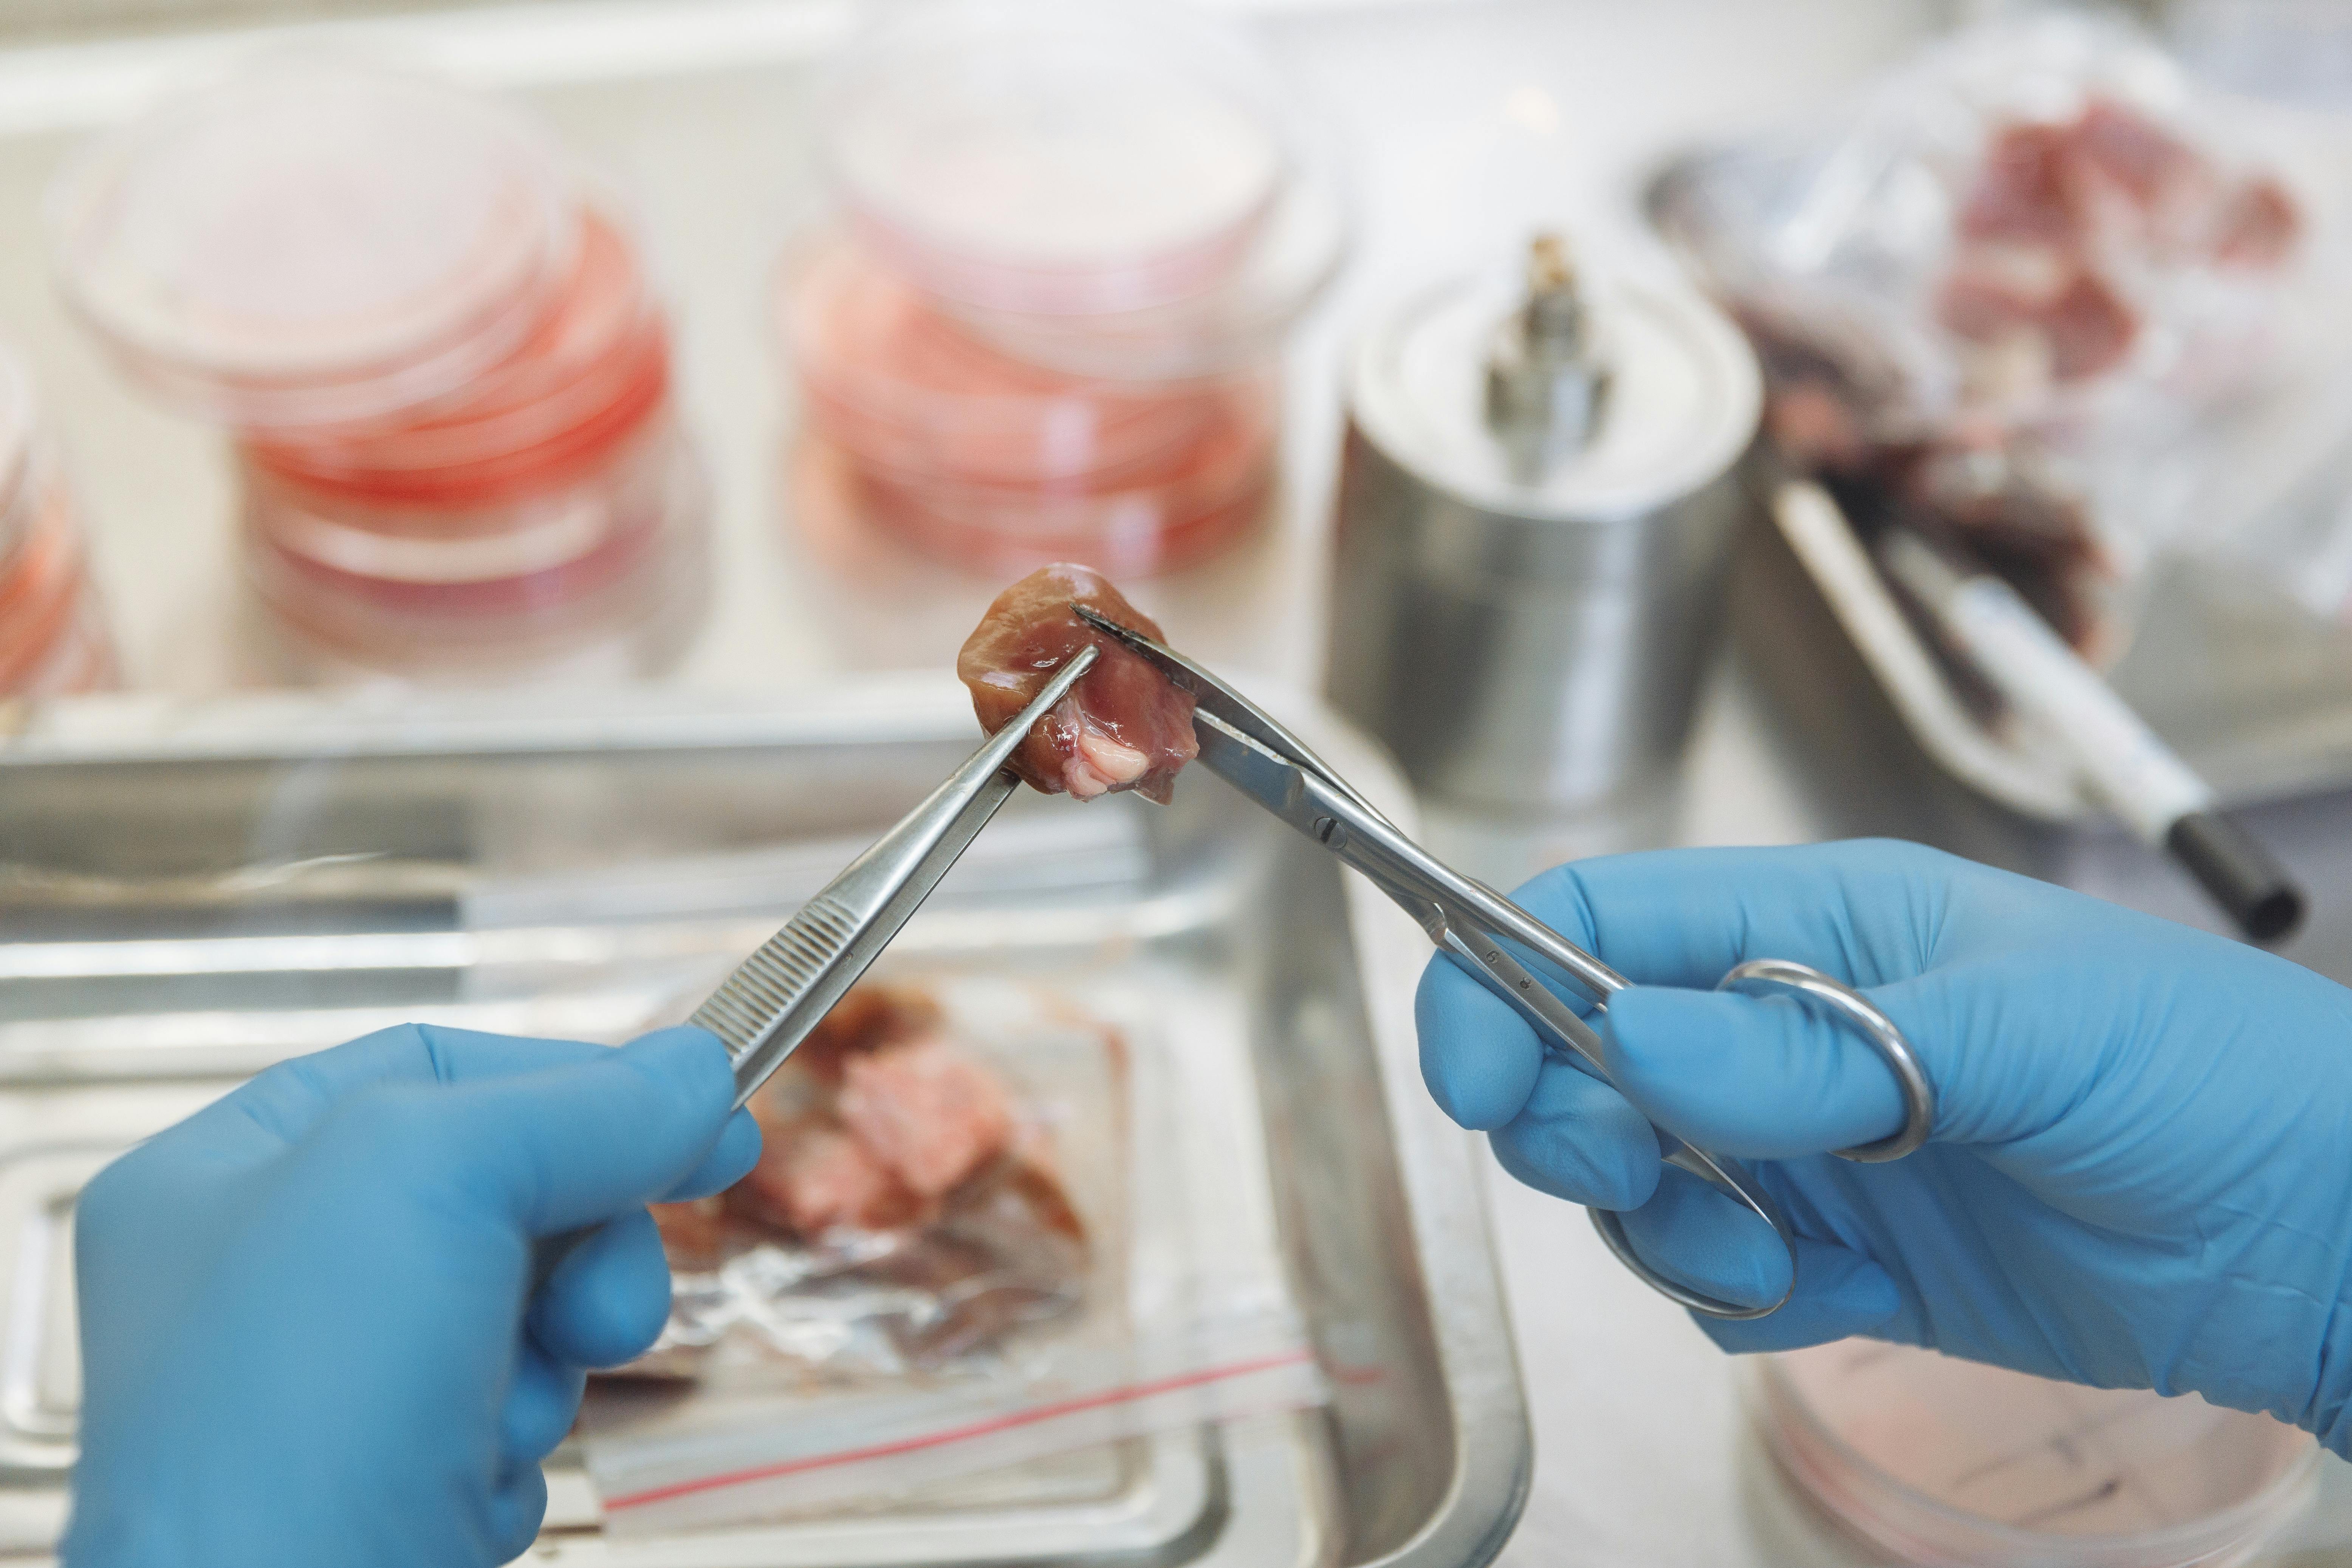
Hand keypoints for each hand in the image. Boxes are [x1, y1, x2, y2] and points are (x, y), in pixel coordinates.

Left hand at [63, 1023, 758, 1567]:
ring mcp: (330, 1389)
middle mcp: (268, 1277)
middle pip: (504, 1190)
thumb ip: (580, 1105)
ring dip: (553, 1355)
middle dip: (583, 1241)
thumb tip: (695, 1073)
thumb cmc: (288, 1424)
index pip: (440, 1067)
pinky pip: (516, 1420)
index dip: (575, 1083)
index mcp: (226, 1175)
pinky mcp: (390, 1484)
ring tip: (507, 1408)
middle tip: (604, 1299)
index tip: (701, 1108)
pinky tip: (467, 1475)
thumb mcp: (438, 1176)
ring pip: (528, 1310)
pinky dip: (520, 1446)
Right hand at [1416, 839, 2351, 1449]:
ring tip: (1782, 1257)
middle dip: (1574, 1122)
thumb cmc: (2212, 1076)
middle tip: (1636, 1170)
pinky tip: (1845, 1296)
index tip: (1475, 1077)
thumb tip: (1632, 1039)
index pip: (1604, 919)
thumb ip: (1816, 1044)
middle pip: (1583, 1056)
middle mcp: (1789, 1030)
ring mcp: (1811, 1143)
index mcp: (1819, 926)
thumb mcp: (2020, 1029)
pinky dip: (1748, 1302)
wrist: (2331, 1242)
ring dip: (1671, 1228)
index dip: (1505, 979)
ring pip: (1637, 1179)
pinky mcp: (1842, 1252)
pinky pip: (1716, 1279)